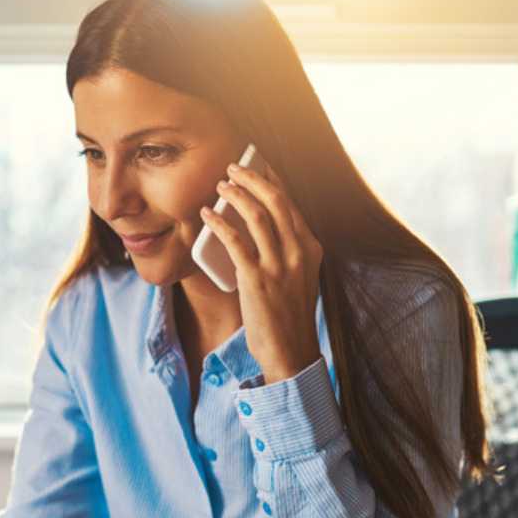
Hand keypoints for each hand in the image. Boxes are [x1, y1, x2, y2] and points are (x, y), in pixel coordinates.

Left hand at [199, 162, 323, 383]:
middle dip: (253, 178)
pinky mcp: (257, 279)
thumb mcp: (300, 278)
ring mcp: (279, 265)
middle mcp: (298, 252)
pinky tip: (207, 214)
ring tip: (220, 185)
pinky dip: (219, 223)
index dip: (272, 180)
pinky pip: (235, 241)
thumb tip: (260, 226)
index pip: (291, 204)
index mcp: (311, 249)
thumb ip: (288, 252)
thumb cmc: (290, 316)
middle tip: (233, 166)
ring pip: (257, 215)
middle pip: (276, 201)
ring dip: (235, 194)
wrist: (290, 352)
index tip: (257, 164)